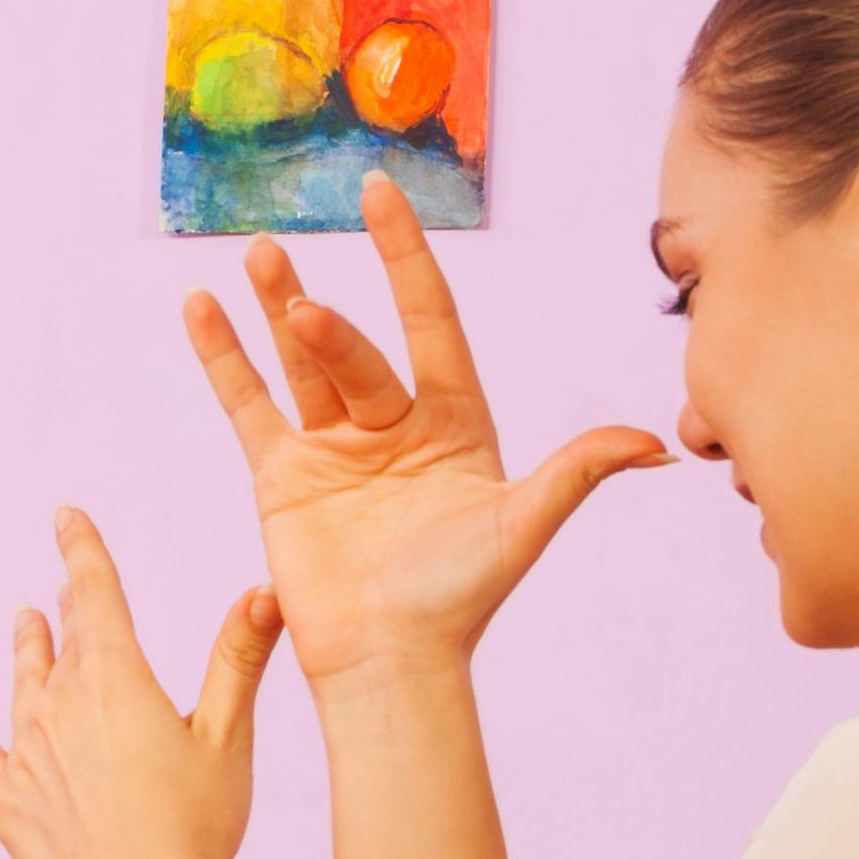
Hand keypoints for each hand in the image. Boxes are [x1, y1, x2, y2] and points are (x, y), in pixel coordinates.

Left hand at [0, 511, 276, 858]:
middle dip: (72, 610)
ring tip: (23, 621)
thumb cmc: (195, 831)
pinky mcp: (5, 798)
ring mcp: (27, 751)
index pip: (97, 594)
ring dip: (26, 649)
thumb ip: (238, 659)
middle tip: (69, 586)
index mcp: (118, 679)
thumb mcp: (228, 738)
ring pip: (22, 682)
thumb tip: (264, 590)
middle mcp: (62, 704)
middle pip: (66, 641)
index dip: (82, 550)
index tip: (66, 517)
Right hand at [181, 174, 669, 698]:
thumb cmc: (460, 602)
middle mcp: (395, 423)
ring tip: (261, 254)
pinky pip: (249, 403)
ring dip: (278, 308)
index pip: (429, 320)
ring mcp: (335, 446)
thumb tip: (656, 443)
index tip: (381, 194)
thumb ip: (577, 471)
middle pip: (357, 353)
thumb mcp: (523, 527)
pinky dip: (224, 357)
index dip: (405, 258)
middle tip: (300, 304)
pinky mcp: (283, 475)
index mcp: (455, 422)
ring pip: (302, 362)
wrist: (389, 664)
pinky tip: (202, 308)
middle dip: (328, 326)